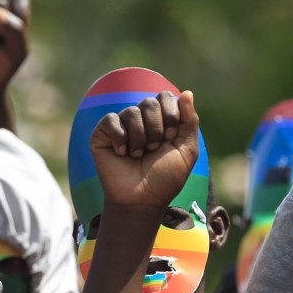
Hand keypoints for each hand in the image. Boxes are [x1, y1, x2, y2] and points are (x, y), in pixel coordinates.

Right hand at [90, 90, 199, 209]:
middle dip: (156, 128)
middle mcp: (141, 121)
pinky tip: (122, 153)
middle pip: (150, 102)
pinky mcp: (102, 134)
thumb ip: (190, 121)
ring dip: (140, 138)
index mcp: (161, 121)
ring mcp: (121, 126)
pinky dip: (120, 137)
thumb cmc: (165, 179)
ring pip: (131, 112)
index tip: (171, 138)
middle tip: (154, 149)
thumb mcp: (186, 150)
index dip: (171, 114)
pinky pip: (111, 119)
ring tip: (138, 155)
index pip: (165, 97)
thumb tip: (187, 92)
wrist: (142, 200)